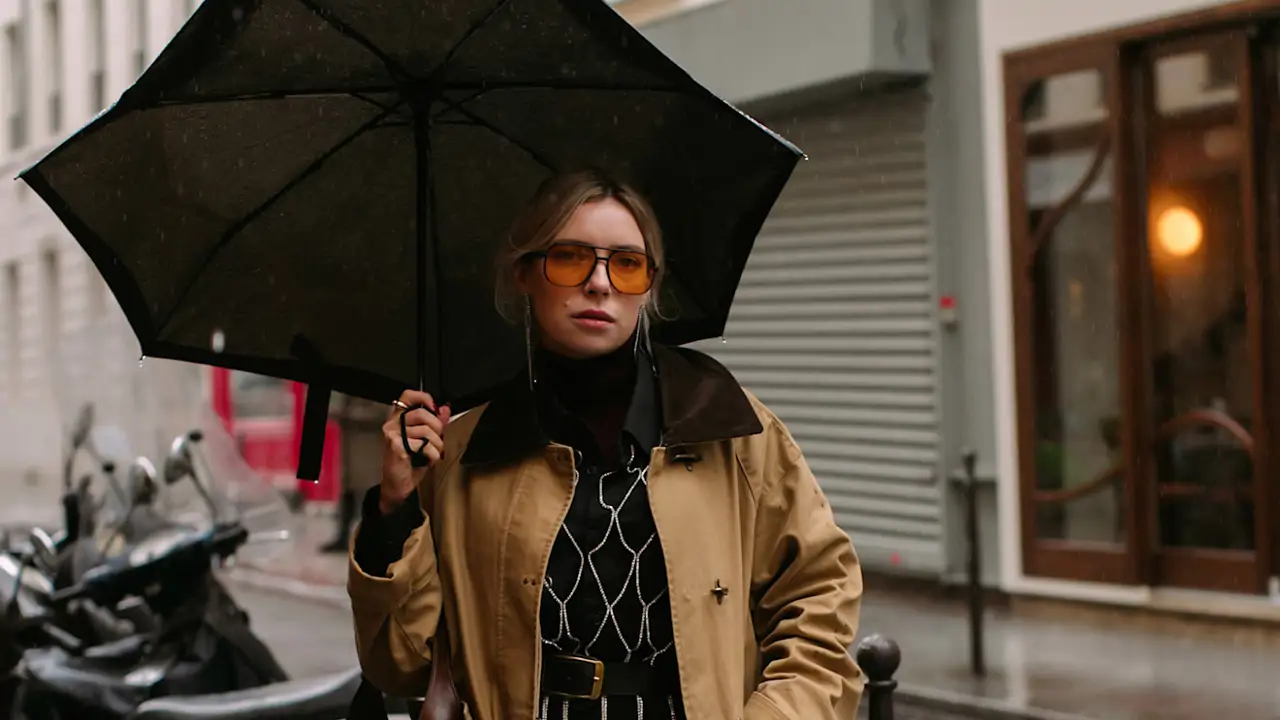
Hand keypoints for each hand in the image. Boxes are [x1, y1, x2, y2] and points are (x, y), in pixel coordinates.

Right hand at [379, 390, 450, 514]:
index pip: (407, 395)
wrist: (398, 485)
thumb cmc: (410, 462)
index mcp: (399, 418)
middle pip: (422, 413)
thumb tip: (446, 409)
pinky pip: (422, 444)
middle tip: (438, 439)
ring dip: (436, 444)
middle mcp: (392, 424)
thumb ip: (435, 424)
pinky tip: (428, 459)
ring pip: (425, 430)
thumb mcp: (426, 440)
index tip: (434, 407)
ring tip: (434, 452)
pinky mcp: (395, 447)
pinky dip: (432, 453)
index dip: (423, 397)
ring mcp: (392, 435)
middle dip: (437, 427)